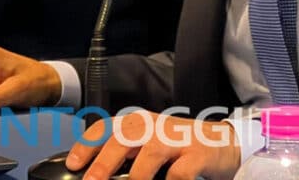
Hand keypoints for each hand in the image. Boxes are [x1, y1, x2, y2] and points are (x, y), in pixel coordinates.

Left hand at [66, 110, 240, 179]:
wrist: (226, 144)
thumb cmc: (181, 148)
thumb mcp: (151, 145)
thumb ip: (127, 155)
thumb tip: (95, 174)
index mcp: (141, 123)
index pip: (108, 127)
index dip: (87, 144)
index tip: (73, 164)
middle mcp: (156, 127)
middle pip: (124, 138)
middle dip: (104, 163)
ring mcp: (178, 139)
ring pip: (150, 154)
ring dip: (136, 177)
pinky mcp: (198, 155)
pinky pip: (178, 173)